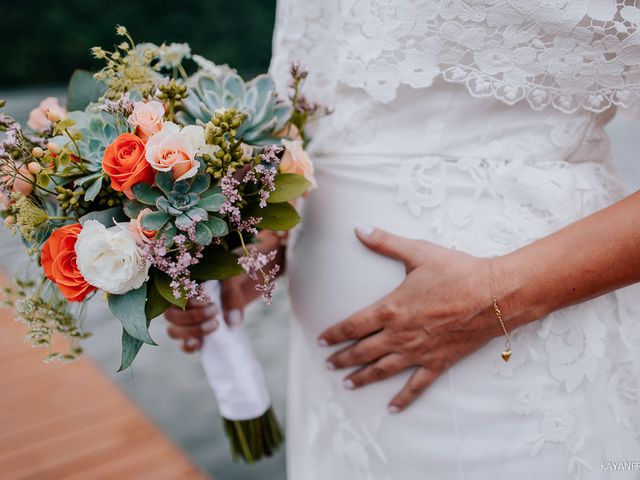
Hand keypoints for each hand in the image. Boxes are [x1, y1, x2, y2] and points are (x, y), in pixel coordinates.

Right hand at [164, 276, 249, 352]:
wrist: (233, 294)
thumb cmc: (229, 283)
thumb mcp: (231, 280)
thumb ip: (230, 292)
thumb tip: (232, 319)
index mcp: (180, 287)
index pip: (174, 295)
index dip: (188, 301)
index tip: (208, 301)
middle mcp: (175, 305)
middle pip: (170, 315)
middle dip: (193, 316)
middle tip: (215, 311)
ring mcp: (181, 322)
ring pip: (172, 331)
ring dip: (193, 331)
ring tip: (215, 324)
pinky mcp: (190, 336)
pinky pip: (182, 345)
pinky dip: (189, 346)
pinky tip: (201, 343)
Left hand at [318, 224, 504, 412]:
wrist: (494, 295)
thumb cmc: (456, 271)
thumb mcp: (417, 252)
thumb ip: (384, 242)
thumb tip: (359, 227)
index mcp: (390, 309)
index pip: (352, 325)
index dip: (334, 334)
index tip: (321, 340)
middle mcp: (399, 335)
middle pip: (362, 351)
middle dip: (342, 358)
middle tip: (328, 365)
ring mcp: (418, 351)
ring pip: (382, 370)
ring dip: (362, 378)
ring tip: (347, 385)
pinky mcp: (438, 362)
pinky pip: (416, 385)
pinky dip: (403, 399)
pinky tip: (392, 409)